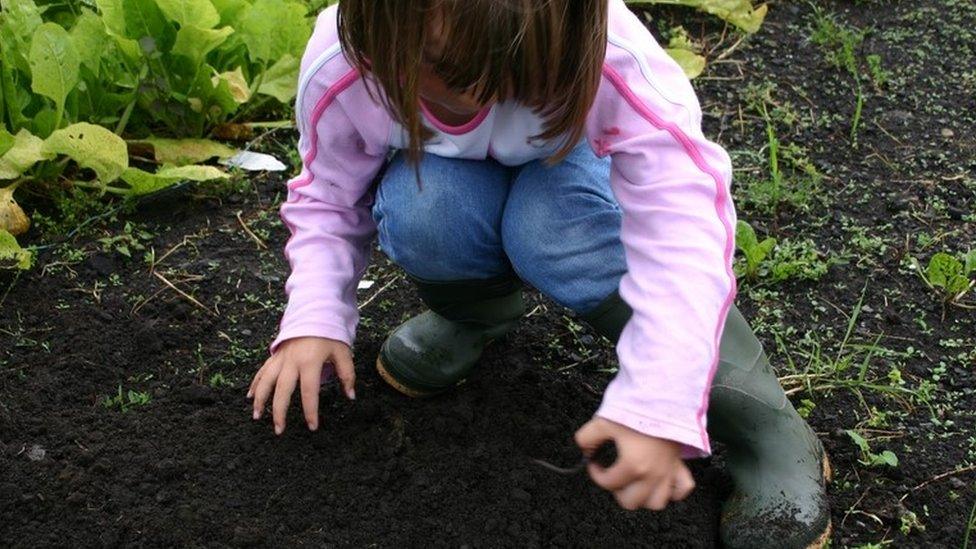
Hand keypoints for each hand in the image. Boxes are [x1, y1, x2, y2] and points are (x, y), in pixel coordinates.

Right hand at [247, 337, 355, 434]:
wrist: (313, 313)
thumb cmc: (330, 334)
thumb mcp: (343, 352)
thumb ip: (347, 374)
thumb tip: (351, 396)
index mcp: (310, 362)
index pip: (309, 392)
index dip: (310, 411)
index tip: (312, 427)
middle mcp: (292, 362)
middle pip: (282, 391)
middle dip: (279, 412)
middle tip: (279, 430)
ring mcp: (281, 358)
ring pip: (266, 381)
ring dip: (260, 400)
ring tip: (257, 417)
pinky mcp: (275, 355)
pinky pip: (262, 371)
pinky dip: (255, 384)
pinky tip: (250, 397)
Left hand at [575, 417, 694, 510]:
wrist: (664, 396)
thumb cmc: (636, 408)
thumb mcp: (603, 421)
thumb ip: (586, 438)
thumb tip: (585, 449)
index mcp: (633, 466)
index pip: (608, 483)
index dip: (595, 473)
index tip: (593, 462)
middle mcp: (653, 474)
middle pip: (631, 502)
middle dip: (618, 490)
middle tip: (613, 475)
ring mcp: (668, 471)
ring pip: (657, 502)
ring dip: (643, 497)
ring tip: (634, 483)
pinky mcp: (679, 463)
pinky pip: (682, 488)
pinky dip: (672, 490)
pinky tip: (661, 482)